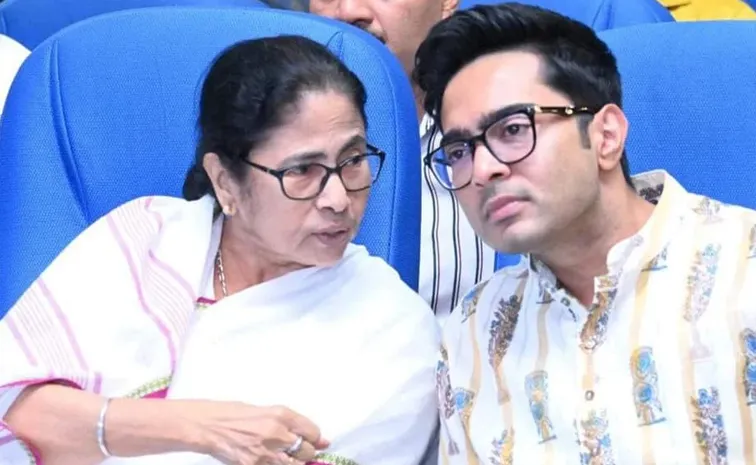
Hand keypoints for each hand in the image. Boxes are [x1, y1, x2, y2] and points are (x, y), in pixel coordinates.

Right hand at [191, 401, 328, 464]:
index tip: (314, 440)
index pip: (313, 432)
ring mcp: (266, 453)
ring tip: (282, 456)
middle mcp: (277, 433)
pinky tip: (272, 461)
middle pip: (307, 450)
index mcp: (281, 414)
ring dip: (293, 462)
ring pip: (295, 464)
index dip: (315, 438)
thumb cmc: (235, 414)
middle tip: (296, 450)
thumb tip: (318, 438)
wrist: (208, 425)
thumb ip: (291, 424)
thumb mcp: (266, 411)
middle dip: (305, 452)